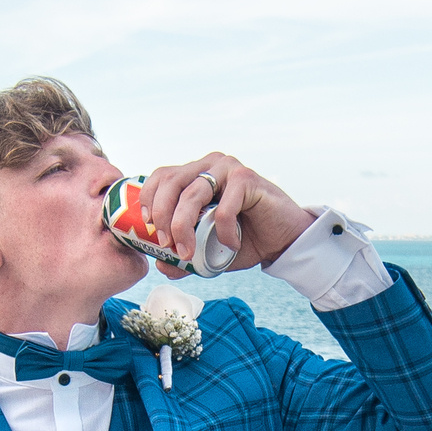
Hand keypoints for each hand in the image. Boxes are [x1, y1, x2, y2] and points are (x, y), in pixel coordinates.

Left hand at [138, 153, 318, 276]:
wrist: (283, 240)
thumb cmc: (245, 239)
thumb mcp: (208, 250)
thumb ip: (184, 255)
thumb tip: (161, 265)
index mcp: (196, 173)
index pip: (162, 176)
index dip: (149, 199)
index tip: (148, 227)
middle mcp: (210, 165)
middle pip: (172, 183)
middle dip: (162, 217)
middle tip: (167, 245)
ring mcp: (228, 169)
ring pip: (192, 195)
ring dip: (184, 227)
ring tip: (189, 252)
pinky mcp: (247, 179)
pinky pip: (223, 209)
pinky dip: (222, 232)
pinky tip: (232, 245)